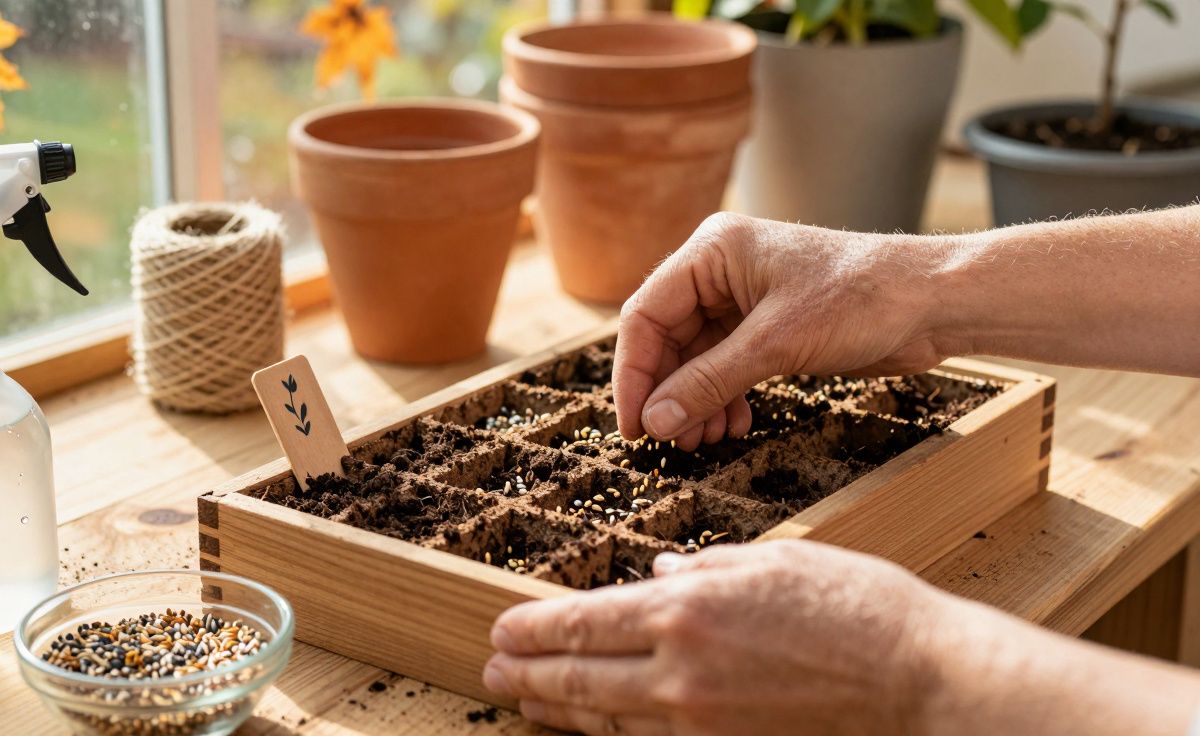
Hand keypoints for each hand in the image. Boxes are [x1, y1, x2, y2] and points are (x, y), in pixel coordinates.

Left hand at [482, 540, 948, 734]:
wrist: (918, 680)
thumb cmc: (855, 607)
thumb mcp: (772, 561)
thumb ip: (705, 566)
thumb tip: (658, 572)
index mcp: (686, 608)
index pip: (583, 623)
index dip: (532, 629)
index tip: (502, 630)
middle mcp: (679, 670)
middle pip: (578, 678)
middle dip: (528, 675)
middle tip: (493, 671)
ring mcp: (699, 721)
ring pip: (606, 719)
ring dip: (559, 711)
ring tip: (527, 701)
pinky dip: (612, 734)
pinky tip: (596, 728)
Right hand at [614, 212, 953, 448]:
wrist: (932, 301)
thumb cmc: (862, 298)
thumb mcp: (775, 344)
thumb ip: (709, 383)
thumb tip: (656, 422)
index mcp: (711, 251)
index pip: (646, 316)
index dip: (634, 375)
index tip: (635, 426)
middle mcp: (720, 270)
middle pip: (667, 339)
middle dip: (669, 394)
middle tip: (670, 442)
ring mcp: (744, 297)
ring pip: (696, 358)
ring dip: (695, 402)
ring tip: (703, 441)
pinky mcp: (768, 325)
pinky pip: (725, 365)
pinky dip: (723, 398)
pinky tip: (733, 426)